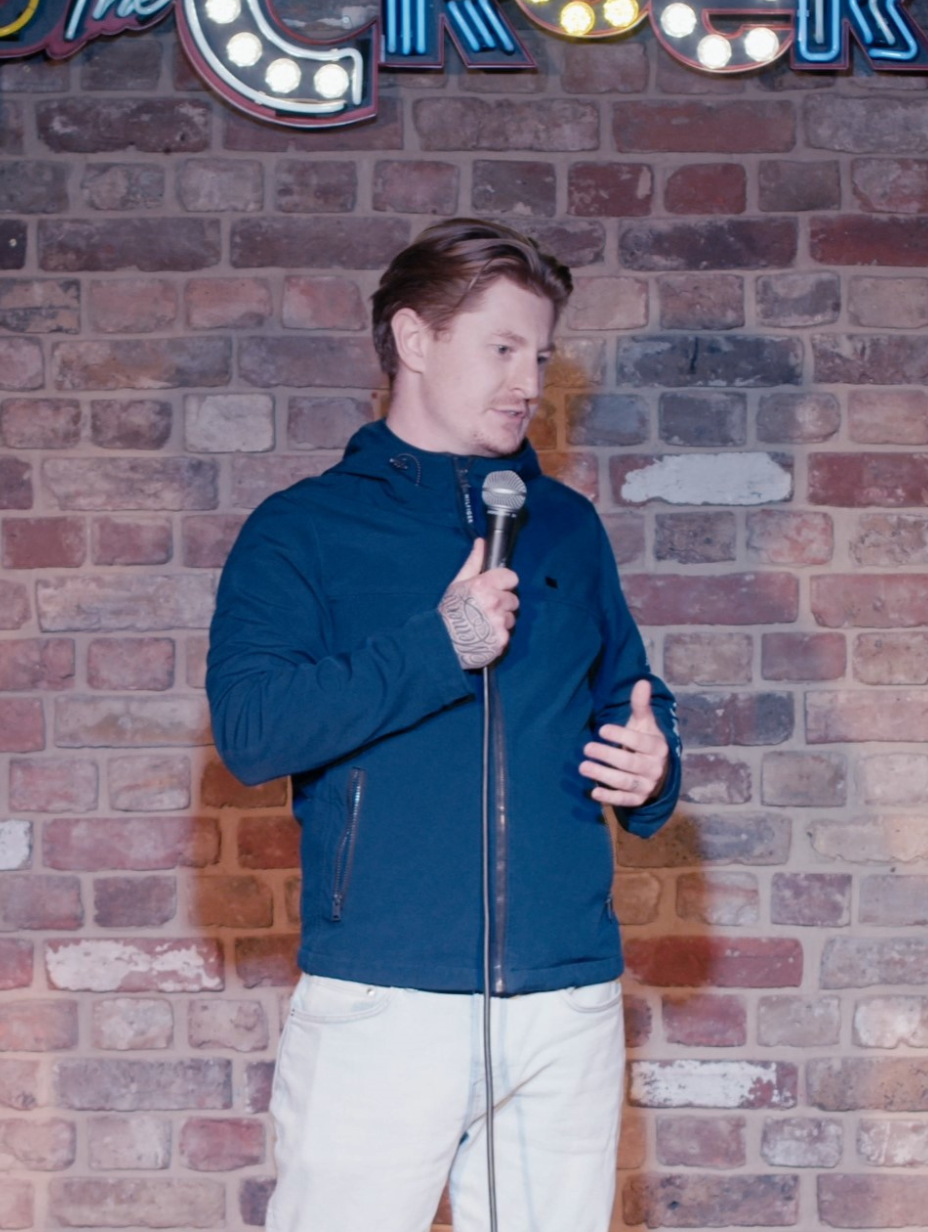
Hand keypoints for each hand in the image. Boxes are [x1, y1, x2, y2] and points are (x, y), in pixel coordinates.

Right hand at [439, 538, 518, 669]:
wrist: (442, 642)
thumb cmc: (449, 611)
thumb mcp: (458, 583)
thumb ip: (474, 562)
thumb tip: (482, 542)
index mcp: (484, 585)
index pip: (512, 578)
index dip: (504, 583)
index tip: (496, 588)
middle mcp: (494, 602)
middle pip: (513, 599)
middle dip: (502, 603)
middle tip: (485, 609)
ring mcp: (499, 622)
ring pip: (511, 618)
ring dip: (501, 620)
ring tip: (483, 623)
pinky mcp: (501, 639)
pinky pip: (507, 634)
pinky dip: (498, 635)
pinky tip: (485, 635)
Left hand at [580, 679, 668, 808]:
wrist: (660, 771)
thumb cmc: (646, 743)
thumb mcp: (645, 724)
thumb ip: (641, 705)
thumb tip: (642, 682)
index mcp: (658, 747)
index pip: (641, 742)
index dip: (622, 735)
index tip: (603, 729)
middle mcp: (655, 768)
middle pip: (630, 763)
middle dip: (608, 756)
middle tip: (587, 748)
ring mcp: (647, 785)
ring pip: (626, 782)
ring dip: (603, 775)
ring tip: (583, 767)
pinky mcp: (639, 799)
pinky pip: (625, 801)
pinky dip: (610, 798)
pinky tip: (593, 792)